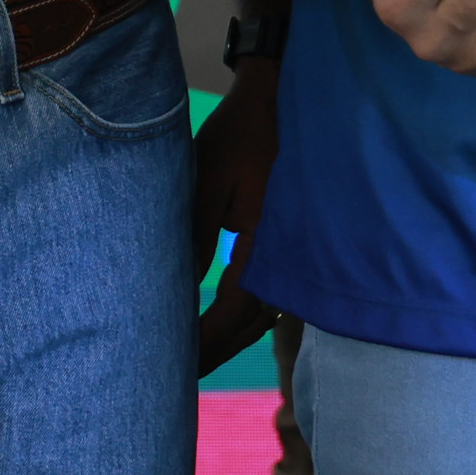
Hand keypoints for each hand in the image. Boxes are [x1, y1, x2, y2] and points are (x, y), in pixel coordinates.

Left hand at [191, 58, 279, 373]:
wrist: (284, 100)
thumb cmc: (242, 134)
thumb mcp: (208, 179)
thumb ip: (197, 236)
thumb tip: (181, 290)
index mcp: (267, 240)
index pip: (235, 308)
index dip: (206, 339)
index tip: (177, 361)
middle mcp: (291, 254)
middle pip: (254, 321)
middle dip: (217, 348)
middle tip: (179, 374)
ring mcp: (298, 251)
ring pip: (267, 312)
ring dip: (233, 334)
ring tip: (196, 356)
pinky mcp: (296, 243)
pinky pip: (274, 291)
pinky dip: (248, 313)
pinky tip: (225, 322)